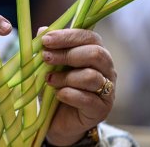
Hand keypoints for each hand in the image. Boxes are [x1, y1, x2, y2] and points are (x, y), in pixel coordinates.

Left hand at [40, 28, 115, 145]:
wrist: (57, 120)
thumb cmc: (55, 87)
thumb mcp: (48, 66)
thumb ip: (48, 48)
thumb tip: (42, 29)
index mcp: (95, 52)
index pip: (88, 37)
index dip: (67, 36)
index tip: (45, 40)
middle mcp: (106, 69)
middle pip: (95, 54)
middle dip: (67, 54)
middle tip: (45, 58)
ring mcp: (107, 90)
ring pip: (91, 77)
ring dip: (66, 77)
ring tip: (49, 80)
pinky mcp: (102, 109)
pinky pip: (88, 99)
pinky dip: (69, 95)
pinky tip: (58, 94)